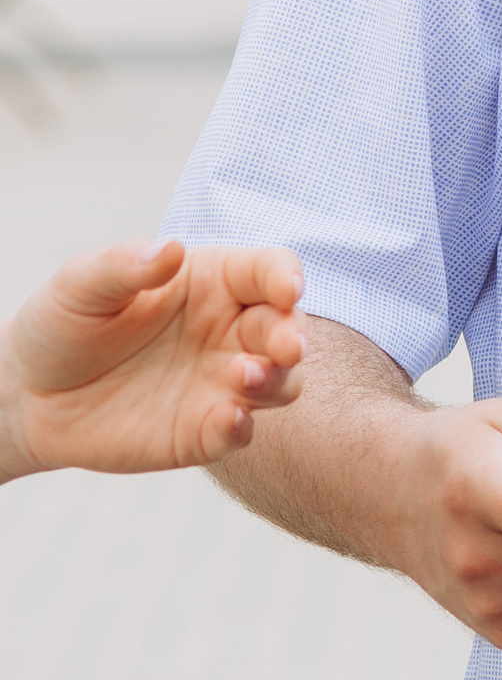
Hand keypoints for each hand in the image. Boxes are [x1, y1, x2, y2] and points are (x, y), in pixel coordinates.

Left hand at [0, 240, 307, 478]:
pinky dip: (242, 427)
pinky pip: (240, 431)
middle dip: (293, 337)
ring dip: (277, 380)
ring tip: (244, 377)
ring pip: (282, 382)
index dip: (287, 277)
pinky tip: (227, 420)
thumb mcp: (81, 285)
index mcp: (212, 283)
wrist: (32, 396)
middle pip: (287, 329)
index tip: (288, 289)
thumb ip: (124, 266)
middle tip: (285, 347)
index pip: (268, 271)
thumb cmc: (63, 325)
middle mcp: (229, 331)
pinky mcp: (205, 431)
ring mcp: (222, 384)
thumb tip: (171, 248)